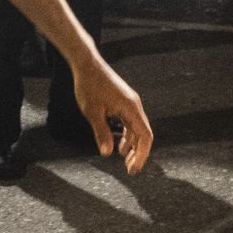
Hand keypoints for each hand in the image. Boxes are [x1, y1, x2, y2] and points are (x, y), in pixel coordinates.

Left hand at [70, 55, 153, 173]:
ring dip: (132, 144)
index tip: (133, 168)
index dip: (142, 155)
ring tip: (123, 158)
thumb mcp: (92, 112)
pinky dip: (126, 134)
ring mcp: (130, 103)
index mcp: (131, 108)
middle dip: (138, 153)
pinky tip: (118, 144)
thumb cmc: (89, 85)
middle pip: (143, 134)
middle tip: (129, 169)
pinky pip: (130, 122)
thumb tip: (107, 153)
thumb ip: (101, 133)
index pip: (145, 136)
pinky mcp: (123, 101)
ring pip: (137, 128)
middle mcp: (135, 105)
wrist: (87, 63)